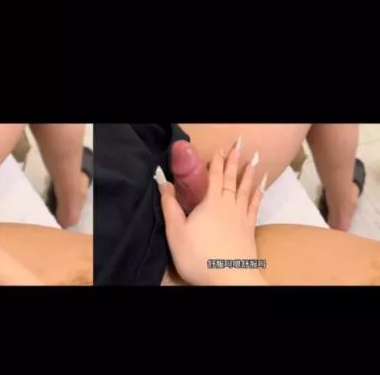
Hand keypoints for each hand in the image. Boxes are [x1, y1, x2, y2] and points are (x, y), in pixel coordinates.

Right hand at [158, 142, 267, 285]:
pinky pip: (255, 207)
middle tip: (239, 147)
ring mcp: (241, 217)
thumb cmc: (199, 256)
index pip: (214, 177)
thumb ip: (170, 206)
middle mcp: (228, 205)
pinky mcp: (249, 230)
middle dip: (234, 162)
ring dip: (249, 175)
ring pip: (246, 190)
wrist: (229, 279)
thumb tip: (163, 183)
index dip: (216, 162)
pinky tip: (261, 188)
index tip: (219, 150)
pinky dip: (258, 196)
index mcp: (210, 203)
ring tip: (254, 161)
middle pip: (231, 179)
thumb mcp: (176, 232)